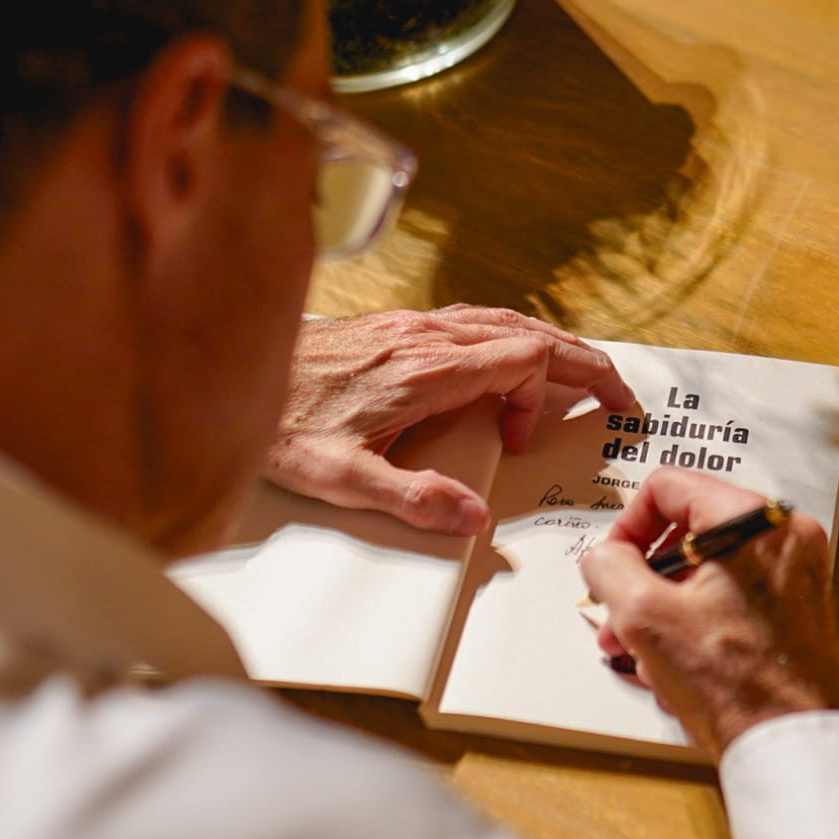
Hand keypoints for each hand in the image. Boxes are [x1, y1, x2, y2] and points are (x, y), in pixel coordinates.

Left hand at [265, 306, 634, 534]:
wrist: (219, 365)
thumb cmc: (278, 424)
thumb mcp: (340, 478)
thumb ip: (413, 498)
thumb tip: (474, 518)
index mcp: (425, 369)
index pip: (524, 358)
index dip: (549, 393)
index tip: (535, 435)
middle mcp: (425, 336)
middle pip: (529, 330)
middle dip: (582, 359)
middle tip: (619, 391)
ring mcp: (412, 325)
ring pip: (505, 320)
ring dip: (552, 344)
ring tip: (582, 371)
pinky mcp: (397, 326)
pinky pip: (476, 320)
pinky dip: (513, 337)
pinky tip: (510, 358)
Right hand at [579, 468, 838, 758]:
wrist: (793, 743)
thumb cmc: (738, 685)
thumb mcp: (645, 617)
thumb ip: (610, 568)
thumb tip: (605, 557)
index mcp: (754, 520)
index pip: (670, 487)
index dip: (628, 526)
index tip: (614, 565)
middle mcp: (785, 536)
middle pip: (689, 532)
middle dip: (643, 581)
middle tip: (621, 619)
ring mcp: (797, 573)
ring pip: (708, 571)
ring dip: (666, 609)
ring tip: (644, 654)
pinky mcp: (799, 609)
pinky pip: (733, 598)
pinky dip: (699, 622)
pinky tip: (678, 667)